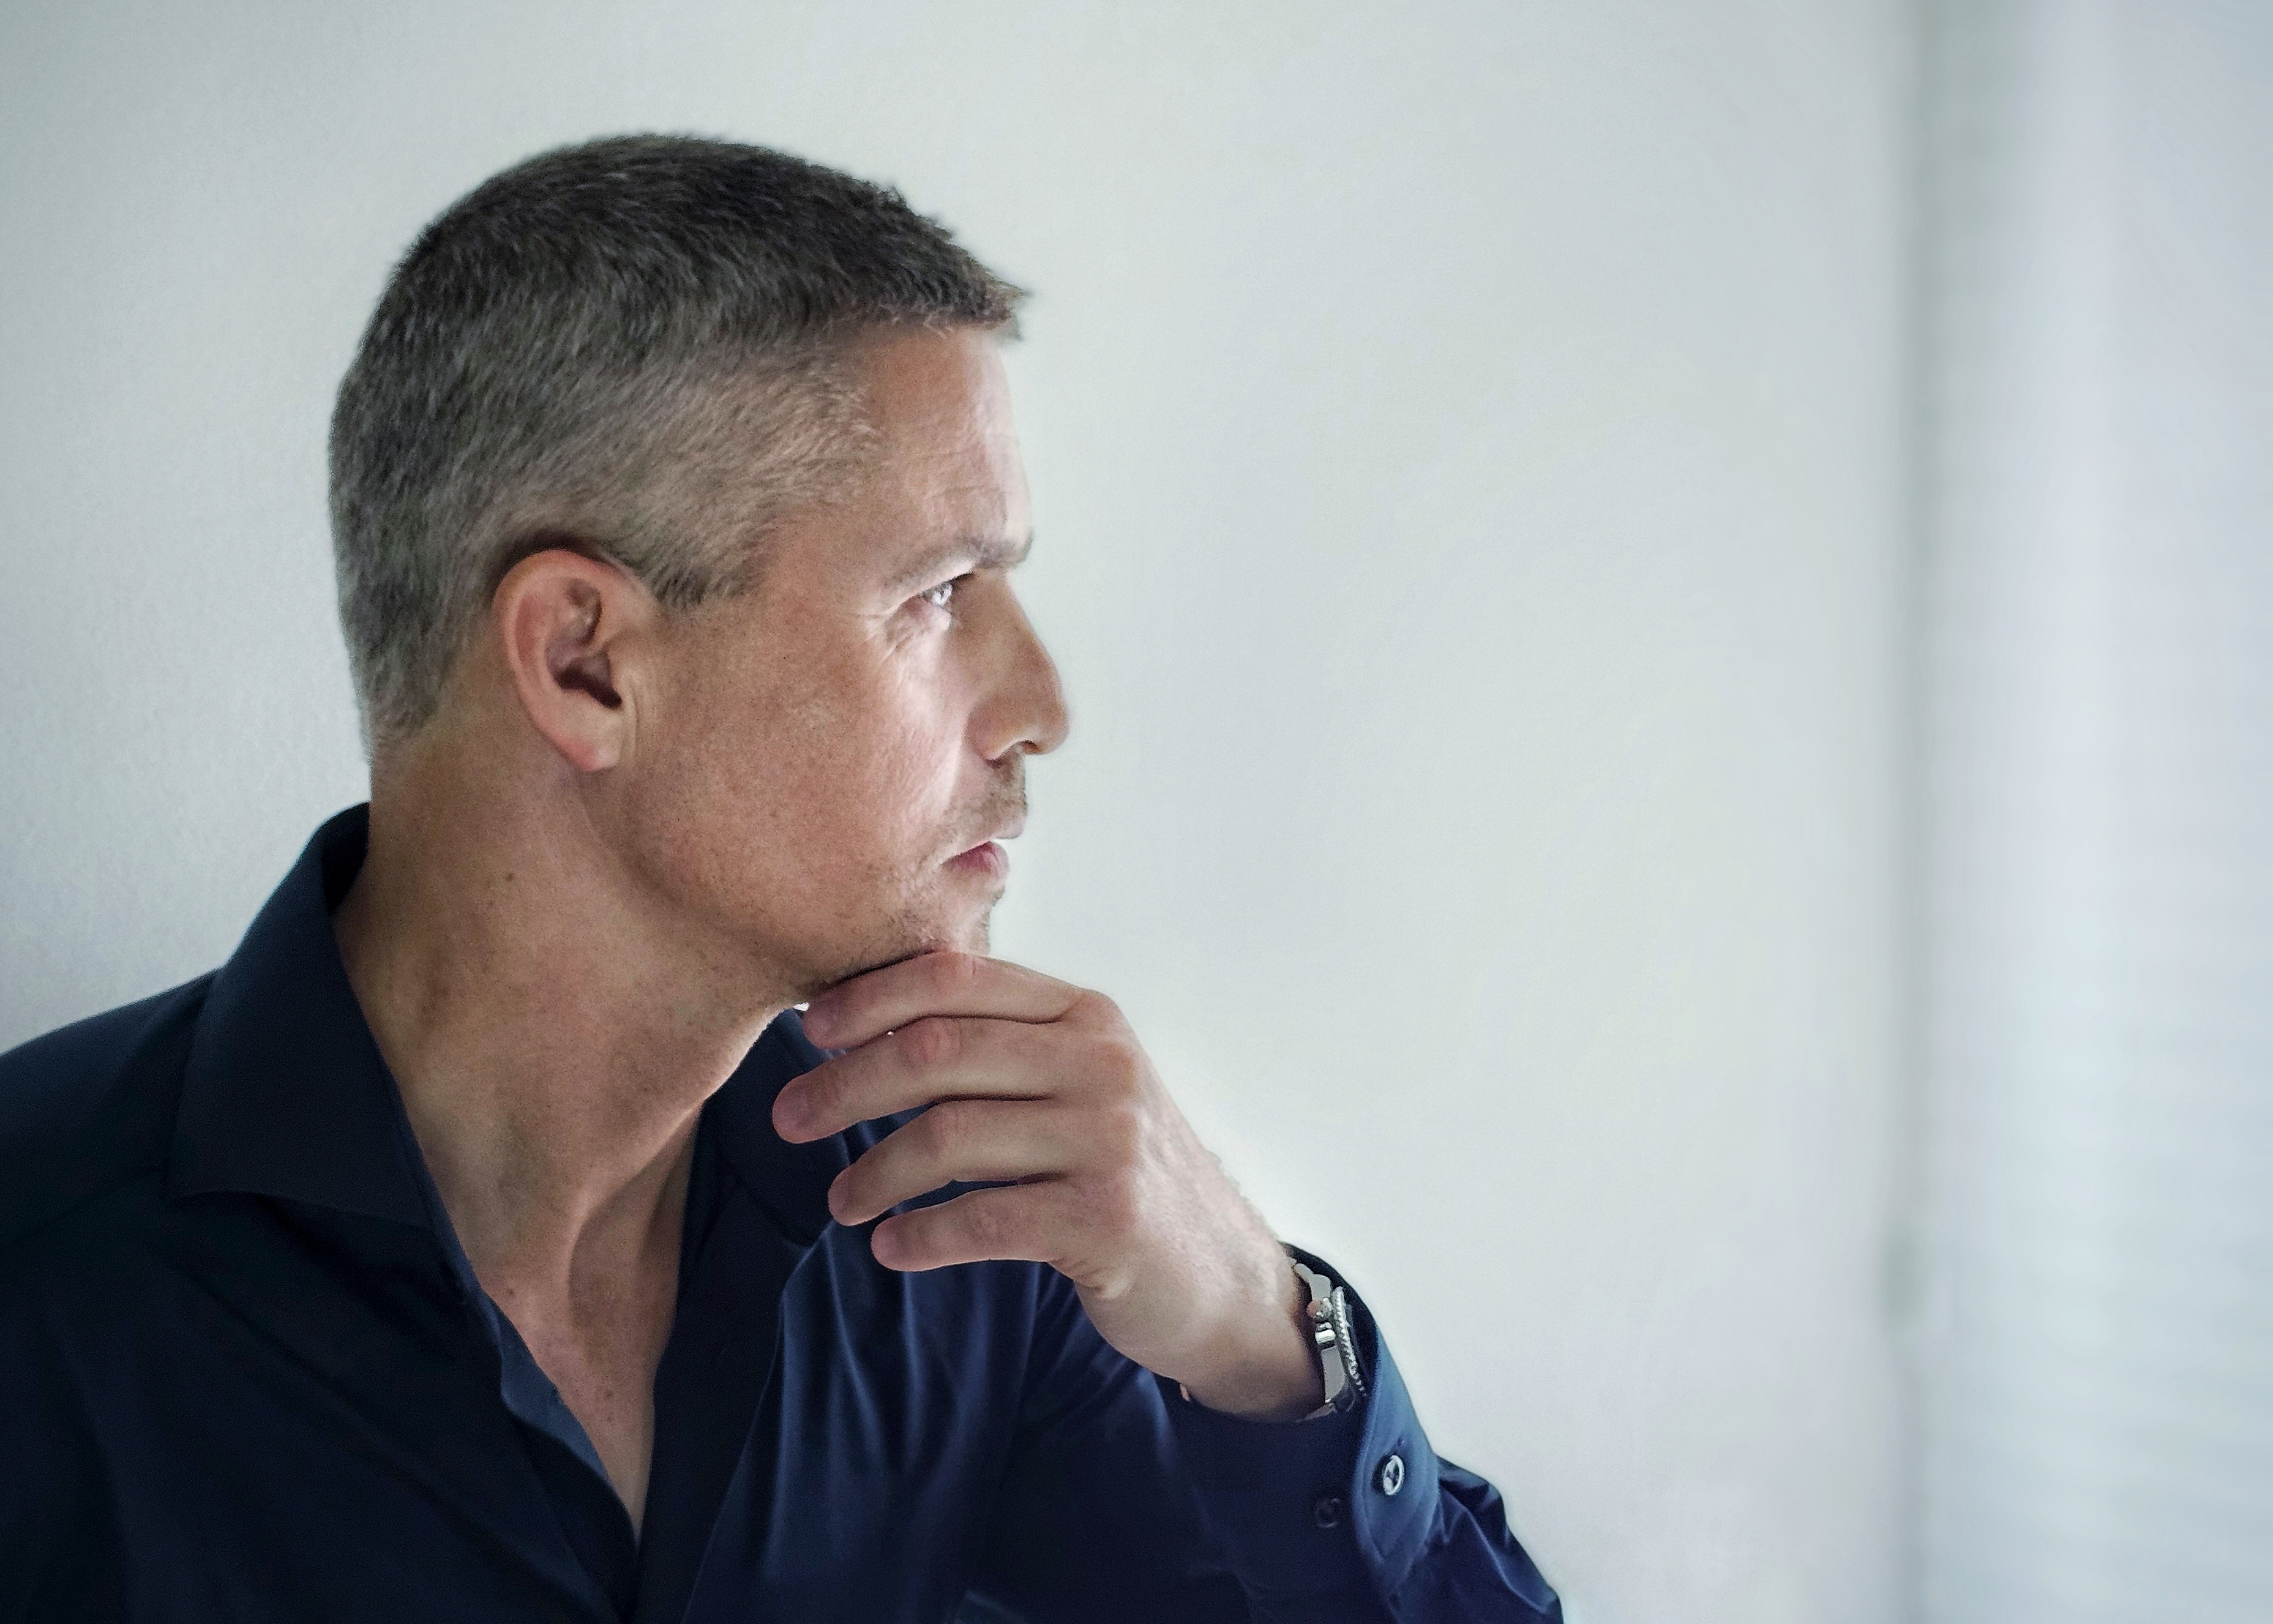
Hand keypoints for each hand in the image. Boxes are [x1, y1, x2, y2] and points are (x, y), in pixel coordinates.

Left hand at [773, 951, 1323, 1420]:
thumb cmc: (1121, 1173)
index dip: (871, 998)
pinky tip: (890, 1246)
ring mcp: (1108, 1141)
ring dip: (873, 1173)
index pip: (958, 978)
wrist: (1221, 1276)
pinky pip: (980, 1220)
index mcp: (1086, 1016)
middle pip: (937, 1052)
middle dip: (845, 1085)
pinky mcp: (1105, 1220)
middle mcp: (1101, 1064)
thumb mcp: (1080, 1086)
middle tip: (788, 1118)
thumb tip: (865, 1026)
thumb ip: (1002, 1048)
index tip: (810, 1029)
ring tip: (840, 1203)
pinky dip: (920, 1235)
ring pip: (948, 1137)